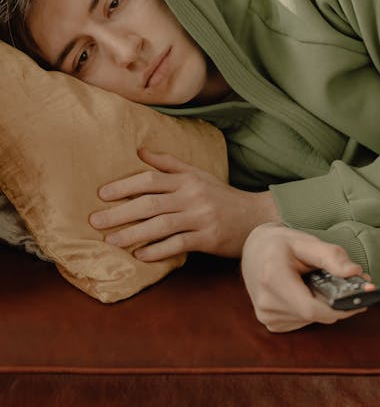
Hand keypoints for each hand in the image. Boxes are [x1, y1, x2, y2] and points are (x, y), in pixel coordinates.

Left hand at [89, 148, 279, 259]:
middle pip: (150, 203)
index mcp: (187, 179)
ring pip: (161, 225)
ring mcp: (200, 217)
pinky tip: (140, 255)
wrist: (256, 216)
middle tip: (95, 221)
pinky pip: (178, 244)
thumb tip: (139, 151)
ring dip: (133, 234)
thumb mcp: (198, 175)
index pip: (150, 179)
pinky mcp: (208, 238)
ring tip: (111, 241)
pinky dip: (157, 250)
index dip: (125, 186)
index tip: (102, 194)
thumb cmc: (221, 196)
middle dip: (120, 212)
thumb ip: (169, 164)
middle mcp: (192, 196)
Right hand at [241, 223, 371, 332]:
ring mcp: (266, 315)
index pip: (311, 308)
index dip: (339, 309)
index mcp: (272, 278)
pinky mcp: (270, 323)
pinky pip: (302, 322)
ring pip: (311, 320)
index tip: (360, 301)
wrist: (254, 250)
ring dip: (323, 306)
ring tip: (320, 284)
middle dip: (336, 303)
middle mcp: (266, 301)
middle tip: (350, 285)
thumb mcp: (306, 241)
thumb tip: (355, 273)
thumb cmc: (281, 243)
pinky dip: (312, 310)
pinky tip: (307, 293)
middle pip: (314, 314)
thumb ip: (332, 256)